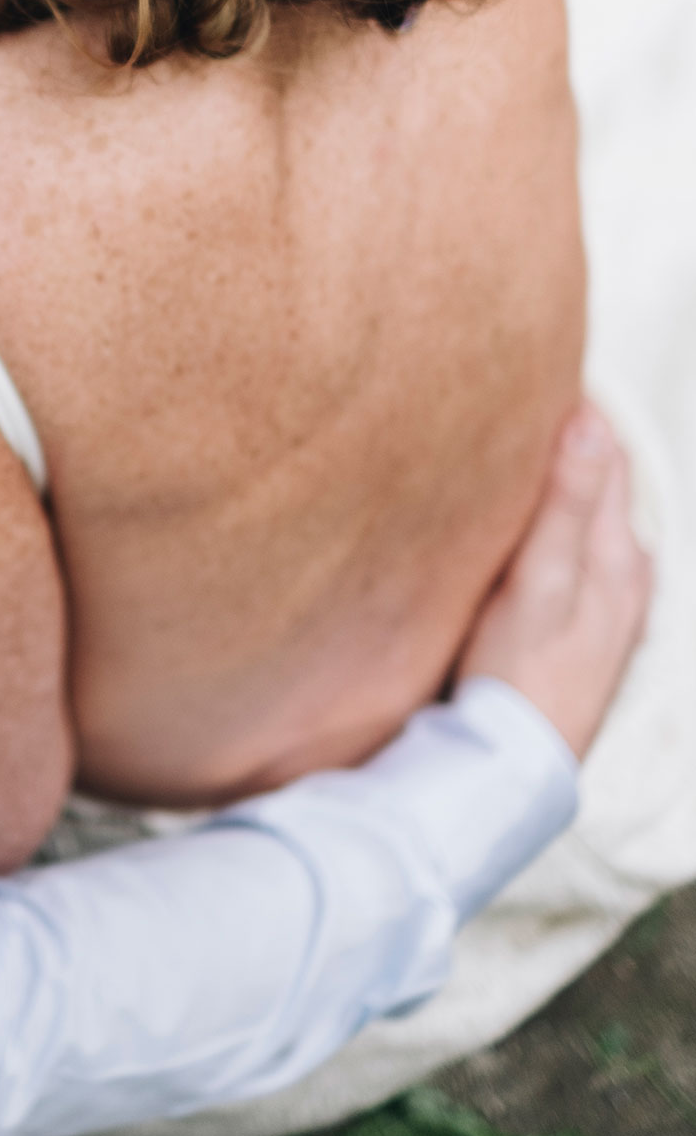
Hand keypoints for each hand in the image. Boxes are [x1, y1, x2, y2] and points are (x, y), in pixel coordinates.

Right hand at [458, 403, 650, 757]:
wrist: (511, 769)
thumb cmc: (520, 677)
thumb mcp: (540, 585)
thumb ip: (566, 505)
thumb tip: (591, 424)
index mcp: (619, 554)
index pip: (605, 452)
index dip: (571, 407)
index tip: (528, 366)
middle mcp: (624, 574)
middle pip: (598, 482)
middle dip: (565, 439)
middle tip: (513, 397)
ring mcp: (604, 605)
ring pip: (584, 519)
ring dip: (556, 482)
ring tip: (511, 448)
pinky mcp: (578, 629)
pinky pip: (570, 554)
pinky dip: (549, 525)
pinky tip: (518, 528)